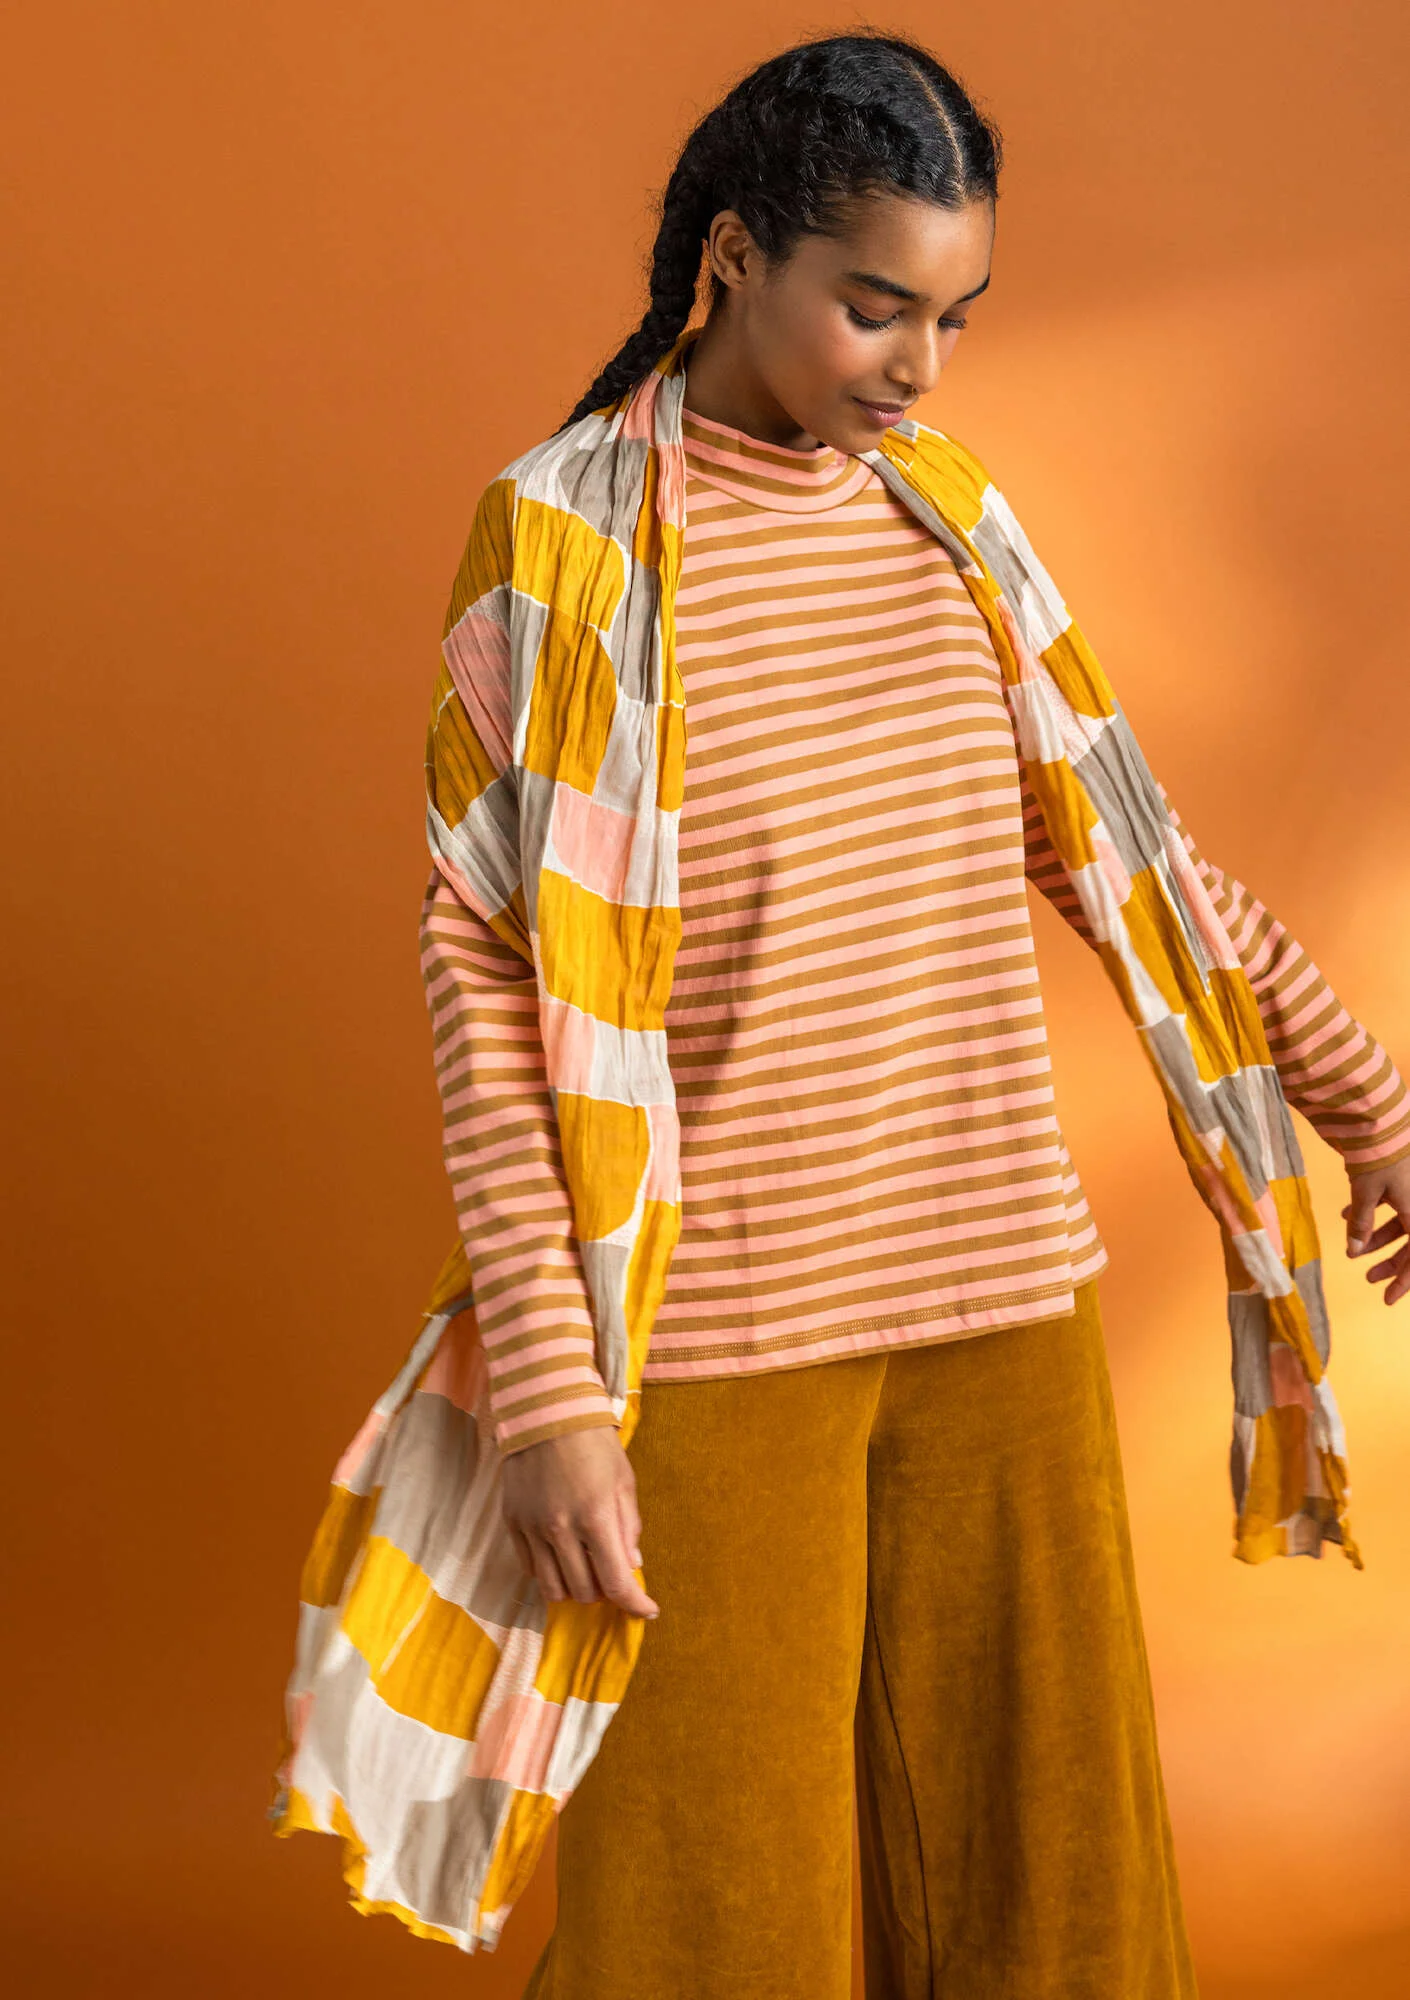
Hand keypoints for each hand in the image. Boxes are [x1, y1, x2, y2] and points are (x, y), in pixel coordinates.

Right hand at [500, 1424, 659, 1619]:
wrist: (545, 1412)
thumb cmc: (593, 1443)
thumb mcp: (623, 1480)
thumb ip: (629, 1526)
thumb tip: (633, 1565)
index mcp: (595, 1516)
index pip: (616, 1582)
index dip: (635, 1604)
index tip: (648, 1610)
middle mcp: (560, 1529)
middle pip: (584, 1592)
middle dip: (605, 1591)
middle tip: (612, 1572)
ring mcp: (532, 1528)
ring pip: (553, 1589)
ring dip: (575, 1588)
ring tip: (586, 1568)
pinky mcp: (512, 1523)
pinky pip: (530, 1569)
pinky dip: (550, 1572)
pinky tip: (561, 1555)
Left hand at [1340, 1155, 1409, 1306]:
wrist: (1381, 1113)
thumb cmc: (1378, 1155)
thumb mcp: (1367, 1192)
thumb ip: (1361, 1223)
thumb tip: (1352, 1252)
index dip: (1404, 1280)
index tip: (1386, 1298)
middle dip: (1390, 1261)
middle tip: (1367, 1276)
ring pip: (1401, 1223)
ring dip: (1376, 1236)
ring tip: (1351, 1247)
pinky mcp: (1401, 1177)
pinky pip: (1393, 1204)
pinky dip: (1372, 1213)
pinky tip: (1347, 1216)